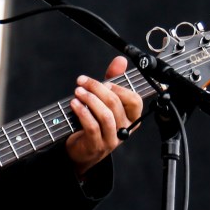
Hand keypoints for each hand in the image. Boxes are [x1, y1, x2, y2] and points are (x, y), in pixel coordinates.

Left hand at [65, 56, 142, 176]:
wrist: (81, 150)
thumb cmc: (95, 122)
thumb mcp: (104, 100)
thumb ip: (113, 80)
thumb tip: (121, 60)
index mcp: (131, 117)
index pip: (135, 100)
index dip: (119, 88)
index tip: (104, 82)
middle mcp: (124, 129)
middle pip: (115, 104)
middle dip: (97, 88)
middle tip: (82, 81)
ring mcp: (112, 139)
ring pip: (105, 115)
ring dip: (89, 100)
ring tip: (77, 92)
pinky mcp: (97, 146)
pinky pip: (92, 127)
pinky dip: (82, 112)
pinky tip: (74, 104)